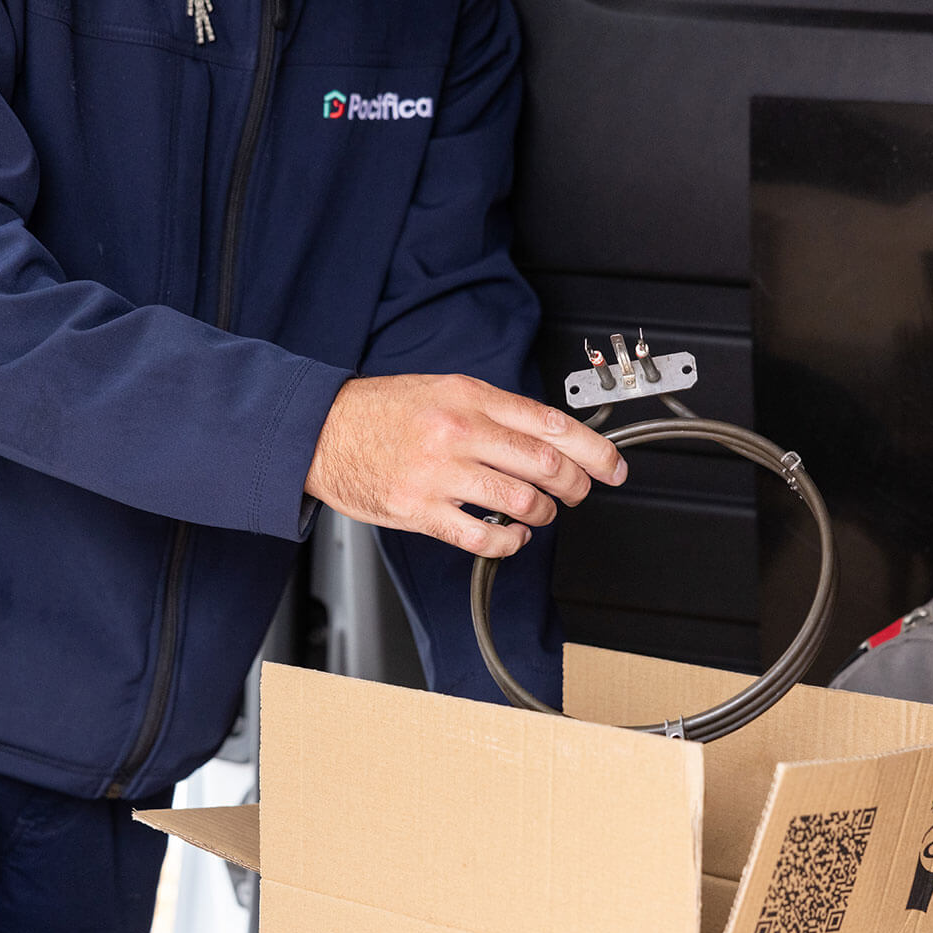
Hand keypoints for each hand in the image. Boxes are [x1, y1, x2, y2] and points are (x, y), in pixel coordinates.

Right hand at [304, 374, 626, 557]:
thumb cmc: (380, 411)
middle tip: (579, 492)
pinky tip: (512, 537)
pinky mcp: (418, 509)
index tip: (613, 465)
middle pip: (544, 463)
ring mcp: (439, 472)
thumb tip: (546, 435)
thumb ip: (492, 409)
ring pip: (520, 500)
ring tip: (542, 513)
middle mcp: (458, 431)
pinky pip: (482, 535)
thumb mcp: (442, 390)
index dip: (593, 449)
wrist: (319, 430)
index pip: (550, 423)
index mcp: (469, 397)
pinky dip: (509, 541)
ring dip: (543, 513)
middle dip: (575, 484)